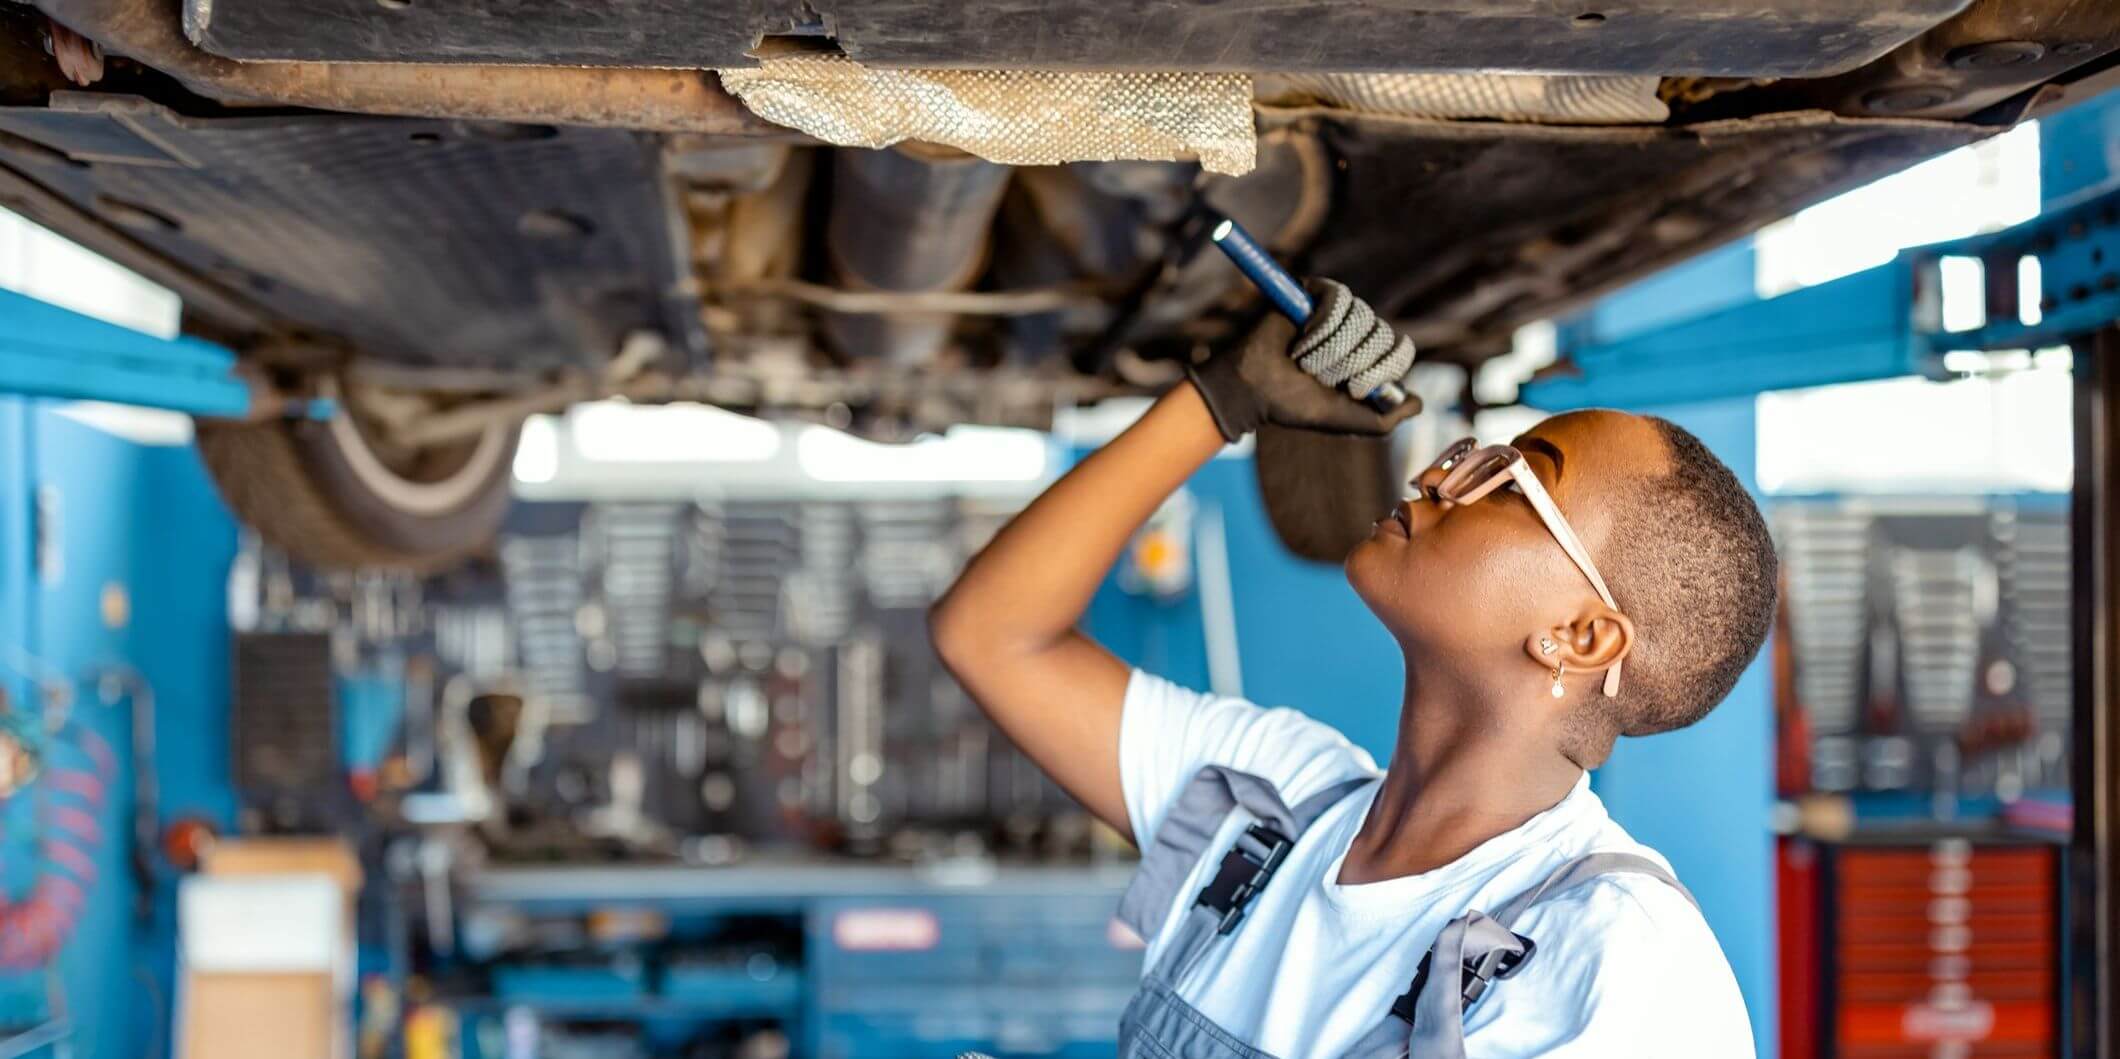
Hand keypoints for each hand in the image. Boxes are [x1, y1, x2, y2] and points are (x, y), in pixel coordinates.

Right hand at [1187, 279, 1419, 440]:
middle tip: (1323, 377)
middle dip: (1353, 362)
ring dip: (1332, 348)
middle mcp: (1356, 330)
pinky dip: (1323, 324)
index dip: (1383, 369)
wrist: (1257, 391)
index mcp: (1368, 357)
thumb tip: (1419, 401)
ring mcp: (1336, 309)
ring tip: (1306, 362)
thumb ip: (1390, 419)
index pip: (1399, 350)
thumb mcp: (1354, 422)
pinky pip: (1339, 298)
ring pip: (1360, 317)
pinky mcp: (1314, 291)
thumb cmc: (1300, 407)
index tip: (1355, 389)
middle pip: (1381, 333)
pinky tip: (1303, 340)